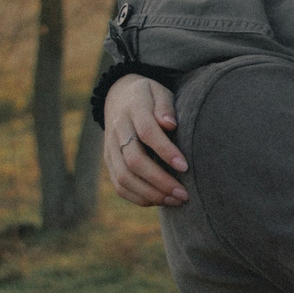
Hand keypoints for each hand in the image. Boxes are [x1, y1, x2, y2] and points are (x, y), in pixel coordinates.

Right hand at [104, 75, 186, 206]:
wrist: (118, 96)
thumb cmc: (149, 97)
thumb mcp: (159, 91)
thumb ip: (165, 106)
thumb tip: (170, 124)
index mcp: (133, 108)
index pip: (147, 132)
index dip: (165, 151)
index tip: (185, 167)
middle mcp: (118, 129)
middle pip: (134, 160)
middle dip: (160, 181)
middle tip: (183, 193)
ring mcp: (110, 147)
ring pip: (124, 177)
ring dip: (150, 193)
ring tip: (175, 200)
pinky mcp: (108, 161)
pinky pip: (118, 185)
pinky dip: (138, 197)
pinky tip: (159, 200)